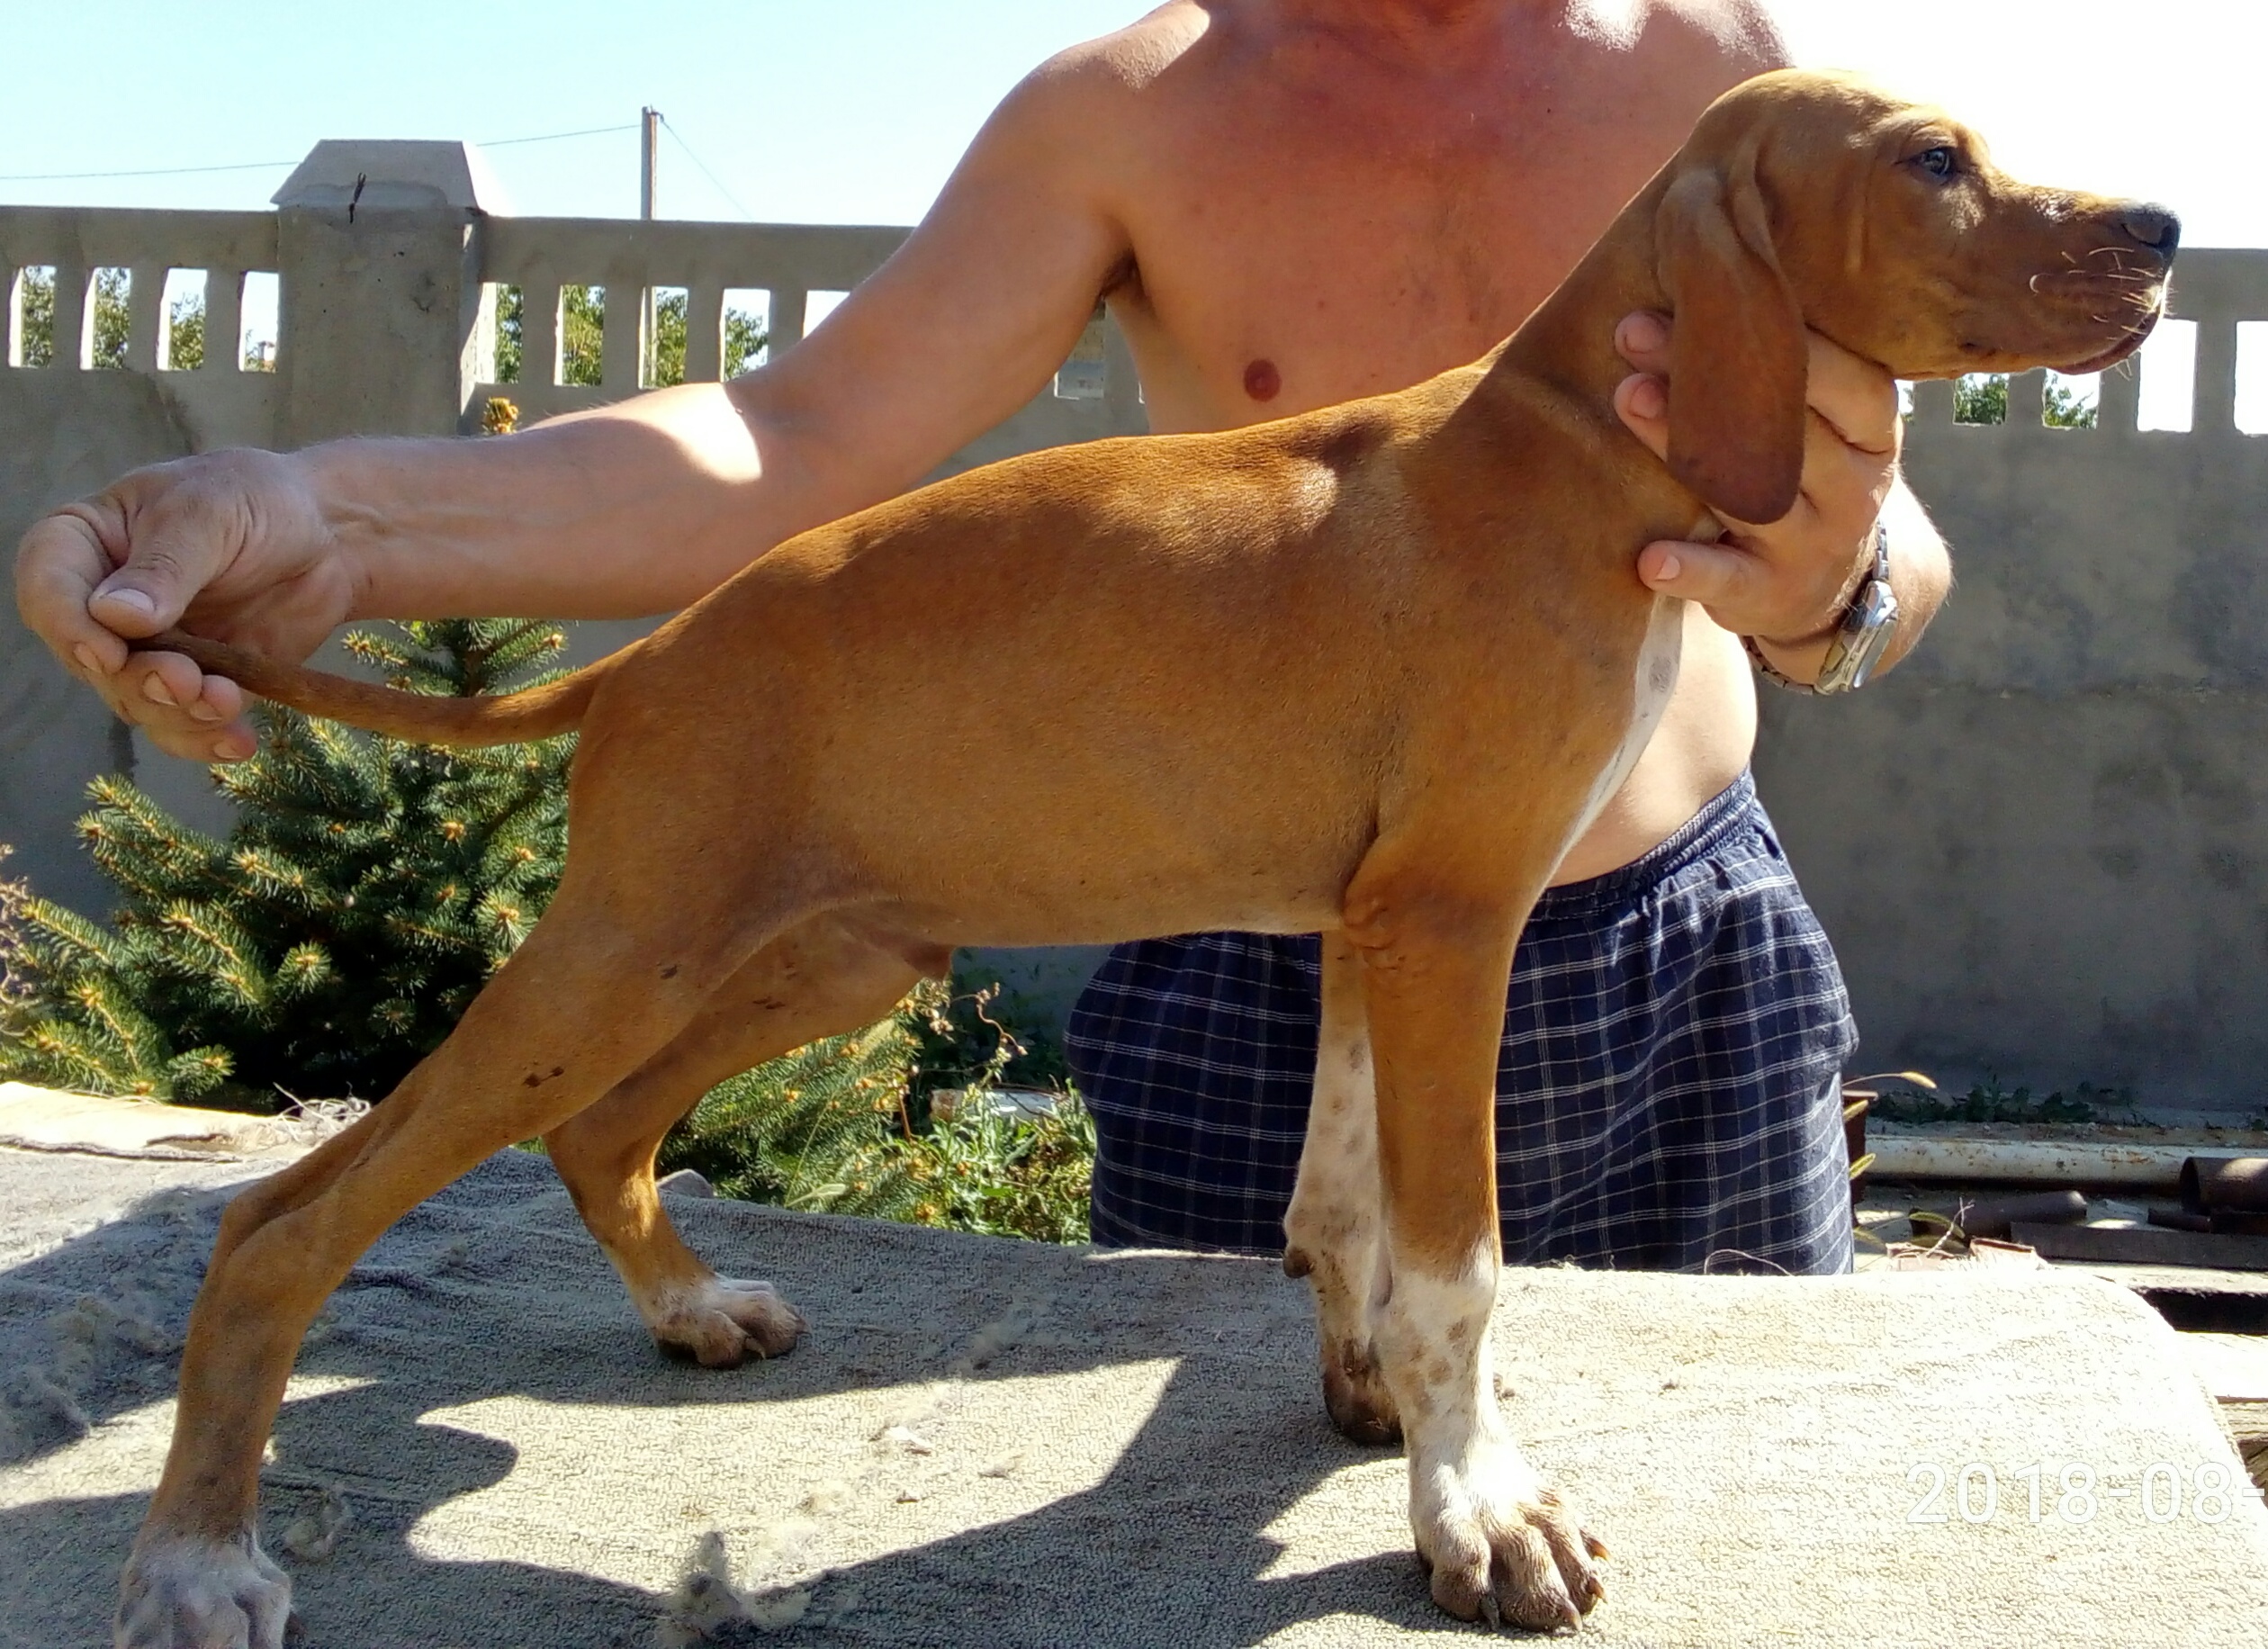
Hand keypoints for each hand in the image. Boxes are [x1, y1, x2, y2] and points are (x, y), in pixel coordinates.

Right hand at [13, 448, 357, 761]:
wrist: (327, 534)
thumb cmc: (255, 500)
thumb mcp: (209, 514)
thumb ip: (164, 566)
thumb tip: (112, 616)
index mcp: (85, 544)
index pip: (47, 589)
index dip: (67, 627)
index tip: (108, 651)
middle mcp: (103, 605)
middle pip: (92, 662)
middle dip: (137, 681)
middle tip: (187, 681)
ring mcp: (149, 649)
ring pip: (137, 703)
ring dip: (176, 715)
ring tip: (228, 702)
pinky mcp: (196, 682)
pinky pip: (184, 725)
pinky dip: (206, 739)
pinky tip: (240, 741)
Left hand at [1612, 310, 1898, 659]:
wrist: (1833, 587)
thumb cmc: (1805, 474)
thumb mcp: (1818, 420)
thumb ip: (1780, 366)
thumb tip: (1704, 265)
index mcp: (1871, 427)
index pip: (1838, 372)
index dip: (1769, 331)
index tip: (1699, 289)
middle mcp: (1855, 484)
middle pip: (1779, 422)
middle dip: (1703, 374)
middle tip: (1632, 329)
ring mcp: (1816, 542)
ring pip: (1746, 488)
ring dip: (1680, 444)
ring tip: (1626, 398)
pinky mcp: (1773, 593)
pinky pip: (1729, 578)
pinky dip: (1689, 568)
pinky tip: (1649, 557)